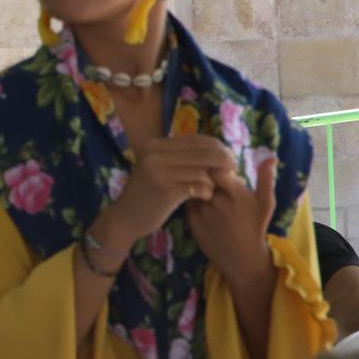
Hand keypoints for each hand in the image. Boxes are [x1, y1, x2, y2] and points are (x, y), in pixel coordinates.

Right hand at [91, 136, 234, 261]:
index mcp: (155, 145)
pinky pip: (198, 186)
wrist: (124, 219)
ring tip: (213, 187)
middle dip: (223, 160)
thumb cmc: (146, 195)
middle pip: (202, 151)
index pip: (195, 139)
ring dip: (213, 179)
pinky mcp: (166, 190)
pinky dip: (206, 191)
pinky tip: (205, 196)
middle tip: (234, 169)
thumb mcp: (158, 169)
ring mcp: (159, 171)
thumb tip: (217, 150)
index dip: (216, 146)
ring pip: (202, 169)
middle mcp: (155, 154)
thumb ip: (180, 158)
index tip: (229, 156)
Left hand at [185, 155, 278, 282]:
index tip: (219, 166)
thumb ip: (266, 178)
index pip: (215, 166)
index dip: (214, 163)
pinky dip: (190, 196)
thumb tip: (271, 156)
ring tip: (204, 187)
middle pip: (201, 174)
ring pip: (192, 186)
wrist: (242, 258)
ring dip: (196, 183)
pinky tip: (199, 200)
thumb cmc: (255, 226)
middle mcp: (216, 201)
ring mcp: (202, 211)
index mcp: (234, 192)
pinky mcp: (191, 221)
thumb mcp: (265, 203)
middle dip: (204, 172)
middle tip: (209, 174)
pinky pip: (186, 200)